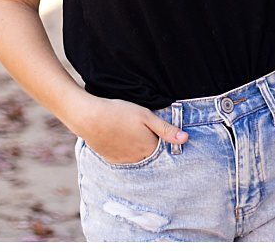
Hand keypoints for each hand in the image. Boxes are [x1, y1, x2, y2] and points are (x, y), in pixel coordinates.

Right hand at [72, 96, 186, 165]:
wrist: (89, 117)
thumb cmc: (119, 113)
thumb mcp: (146, 116)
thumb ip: (166, 129)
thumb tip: (186, 139)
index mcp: (148, 148)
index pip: (164, 150)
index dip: (164, 141)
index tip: (162, 133)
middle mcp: (137, 159)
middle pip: (151, 155)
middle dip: (152, 146)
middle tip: (144, 131)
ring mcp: (123, 160)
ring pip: (138, 158)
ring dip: (139, 150)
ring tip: (132, 133)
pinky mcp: (110, 159)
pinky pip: (124, 159)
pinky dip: (126, 152)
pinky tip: (122, 139)